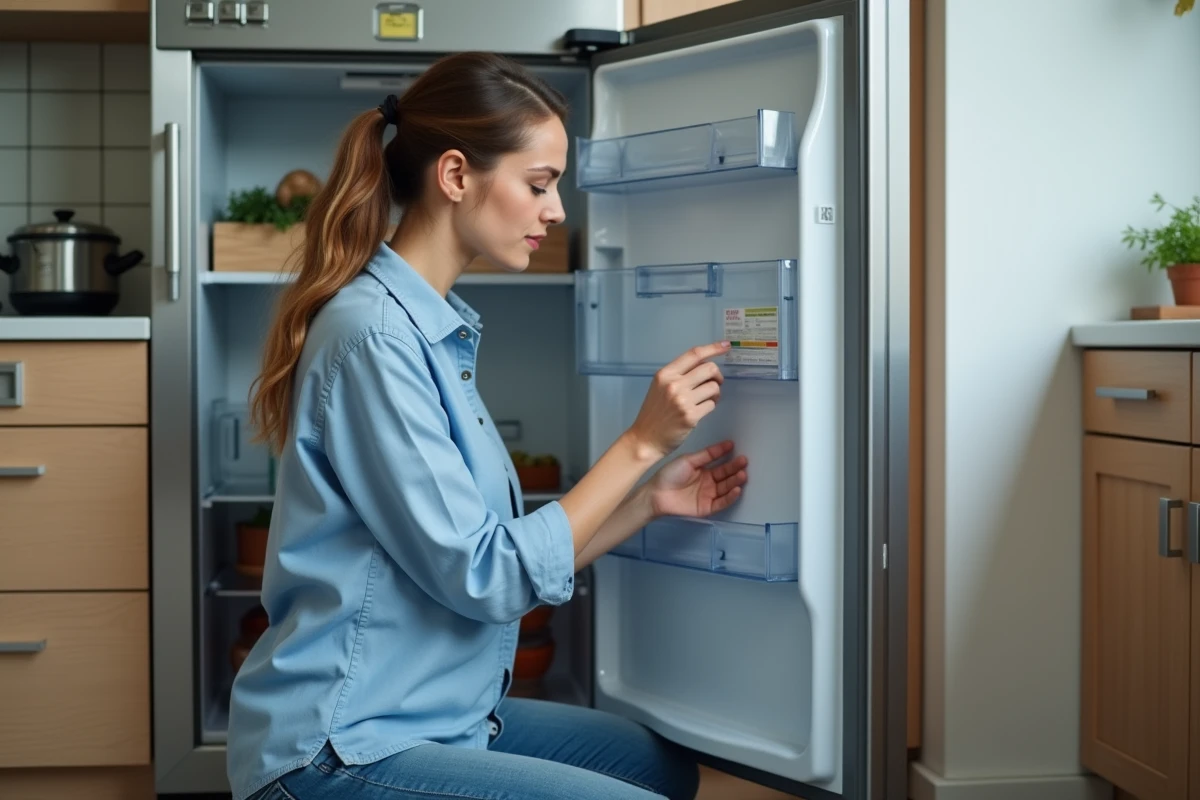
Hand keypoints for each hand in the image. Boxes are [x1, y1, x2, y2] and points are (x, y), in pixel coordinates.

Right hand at [626, 342, 729, 459]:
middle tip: (714, 383)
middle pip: (709, 369)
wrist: (645, 439)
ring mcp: (682, 400)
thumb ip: (679, 375)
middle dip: (717, 376)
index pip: (694, 354)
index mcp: (665, 374)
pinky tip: (701, 410)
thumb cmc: (654, 413)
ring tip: (705, 400)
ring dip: (715, 393)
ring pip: (714, 387)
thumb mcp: (660, 387)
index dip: (713, 348)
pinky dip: (710, 406)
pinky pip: (712, 404)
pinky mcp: (690, 416)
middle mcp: (674, 384)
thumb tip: (705, 366)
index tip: (726, 346)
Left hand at [647, 440, 747, 518]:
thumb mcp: (688, 460)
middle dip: (735, 469)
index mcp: (704, 471)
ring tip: (743, 475)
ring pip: (726, 488)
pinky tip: (737, 489)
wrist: (657, 494)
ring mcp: (708, 495)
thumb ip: (707, 454)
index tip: (737, 450)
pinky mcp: (707, 508)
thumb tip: (725, 445)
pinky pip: (722, 502)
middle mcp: (709, 483)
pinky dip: (730, 497)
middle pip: (726, 476)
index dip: (729, 458)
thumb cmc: (670, 475)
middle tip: (744, 462)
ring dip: (735, 482)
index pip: (721, 464)